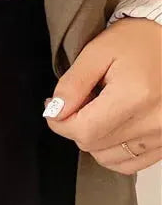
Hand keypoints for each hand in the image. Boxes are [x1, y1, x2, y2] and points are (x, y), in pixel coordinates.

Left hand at [43, 18, 161, 173]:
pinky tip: (111, 127)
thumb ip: (73, 83)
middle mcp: (154, 121)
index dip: (59, 122)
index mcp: (135, 96)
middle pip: (94, 145)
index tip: (52, 108)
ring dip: (93, 140)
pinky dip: (114, 151)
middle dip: (74, 126)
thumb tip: (55, 111)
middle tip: (76, 103)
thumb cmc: (137, 41)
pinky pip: (133, 163)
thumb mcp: (97, 52)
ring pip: (110, 159)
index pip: (84, 130)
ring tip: (97, 112)